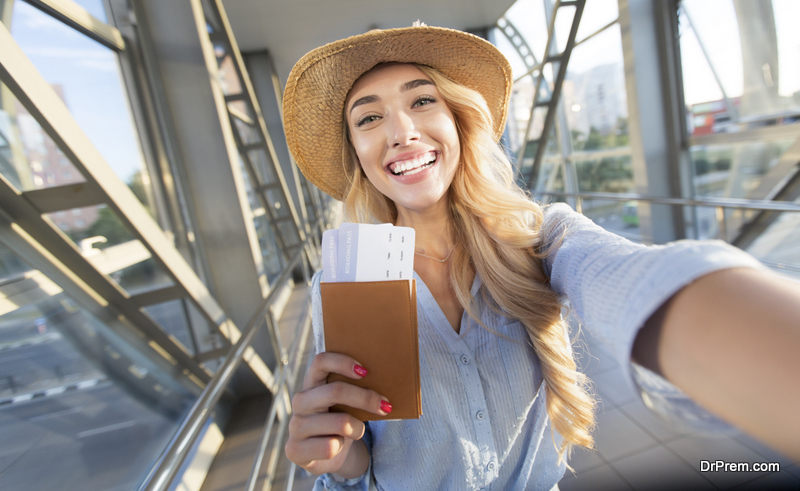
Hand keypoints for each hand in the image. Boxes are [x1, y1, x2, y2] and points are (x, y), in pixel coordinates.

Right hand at [285, 352, 390, 475]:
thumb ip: (354, 389)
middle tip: (385, 406)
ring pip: (340, 422)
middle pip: (335, 391)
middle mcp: (301, 401)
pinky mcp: (295, 449)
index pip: (321, 361)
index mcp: (312, 383)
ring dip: (358, 429)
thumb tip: (384, 380)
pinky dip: (342, 447)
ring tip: (357, 431)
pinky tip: (338, 446)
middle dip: (365, 398)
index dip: (343, 362)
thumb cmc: (341, 421)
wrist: (328, 455)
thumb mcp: (346, 403)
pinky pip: (330, 447)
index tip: (365, 371)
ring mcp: (296, 425)